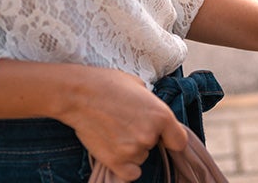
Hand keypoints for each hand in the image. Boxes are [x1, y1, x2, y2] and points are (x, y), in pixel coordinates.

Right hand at [59, 67, 188, 180]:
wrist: (78, 94)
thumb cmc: (106, 84)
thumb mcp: (139, 86)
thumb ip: (150, 104)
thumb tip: (150, 112)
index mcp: (161, 115)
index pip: (179, 140)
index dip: (170, 138)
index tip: (164, 138)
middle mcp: (150, 135)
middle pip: (154, 146)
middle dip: (143, 136)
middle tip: (125, 122)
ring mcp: (133, 150)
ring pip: (140, 157)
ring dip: (131, 149)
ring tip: (113, 131)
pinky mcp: (115, 161)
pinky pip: (129, 174)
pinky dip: (124, 166)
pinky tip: (114, 150)